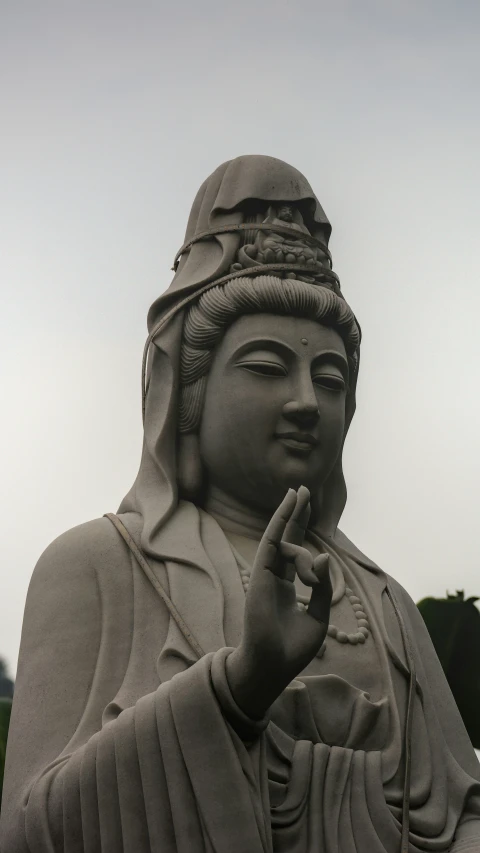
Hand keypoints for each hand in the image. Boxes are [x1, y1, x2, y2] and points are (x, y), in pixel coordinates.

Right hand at [227, 486, 331, 719]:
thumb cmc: (293, 648)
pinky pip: (271, 543)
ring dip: (296, 527)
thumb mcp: (319, 617)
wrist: (273, 666)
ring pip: (284, 541)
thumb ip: (322, 587)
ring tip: (306, 522)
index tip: (306, 506)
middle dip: (295, 513)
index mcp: (286, 587)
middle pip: (286, 537)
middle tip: (303, 488)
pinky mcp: (260, 576)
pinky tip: (288, 505)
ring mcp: (265, 575)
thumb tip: (323, 557)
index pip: (294, 551)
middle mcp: (274, 577)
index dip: (300, 529)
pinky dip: (279, 523)